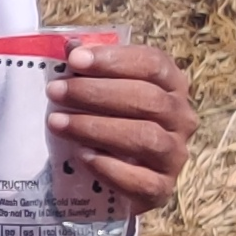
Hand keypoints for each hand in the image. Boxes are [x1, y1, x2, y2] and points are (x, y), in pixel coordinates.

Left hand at [46, 44, 197, 214]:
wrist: (116, 177)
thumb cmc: (106, 119)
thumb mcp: (99, 90)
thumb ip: (89, 68)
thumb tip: (71, 46)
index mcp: (171, 85)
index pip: (153, 64)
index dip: (114, 59)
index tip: (74, 59)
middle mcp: (181, 118)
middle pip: (148, 99)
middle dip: (96, 93)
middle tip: (55, 91)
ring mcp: (175, 155)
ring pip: (145, 137)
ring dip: (96, 128)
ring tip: (57, 122)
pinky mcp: (162, 188)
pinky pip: (142, 180)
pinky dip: (109, 167)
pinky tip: (82, 156)